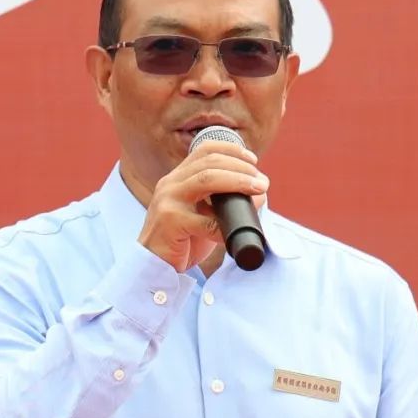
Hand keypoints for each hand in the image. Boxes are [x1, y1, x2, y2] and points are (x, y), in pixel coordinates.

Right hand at [138, 140, 268, 272]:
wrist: (155, 267)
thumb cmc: (183, 241)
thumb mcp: (204, 215)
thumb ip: (225, 203)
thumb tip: (259, 194)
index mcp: (178, 178)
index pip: (204, 150)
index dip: (231, 150)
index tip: (252, 160)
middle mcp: (170, 184)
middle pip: (209, 162)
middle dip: (240, 167)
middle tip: (261, 181)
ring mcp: (167, 201)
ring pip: (206, 180)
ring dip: (237, 182)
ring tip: (258, 191)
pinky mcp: (169, 223)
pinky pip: (204, 221)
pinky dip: (223, 227)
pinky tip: (233, 233)